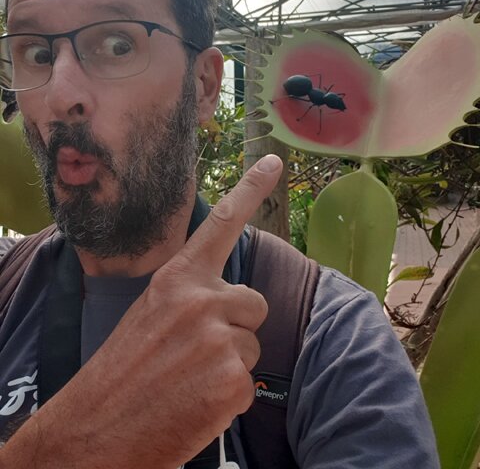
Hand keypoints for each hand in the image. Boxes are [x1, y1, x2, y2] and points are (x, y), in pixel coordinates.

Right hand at [0, 154, 282, 468]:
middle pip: (253, 302)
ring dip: (230, 363)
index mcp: (177, 279)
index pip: (221, 224)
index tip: (273, 163)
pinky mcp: (233, 381)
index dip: (250, 190)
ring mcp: (219, 339)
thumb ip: (191, 297)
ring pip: (252, 344)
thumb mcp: (151, 314)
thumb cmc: (123, 370)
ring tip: (190, 380)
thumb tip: (229, 299)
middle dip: (236, 326)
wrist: (94, 431)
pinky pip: (248, 382)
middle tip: (198, 353)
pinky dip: (228, 398)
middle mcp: (202, 300)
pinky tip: (195, 404)